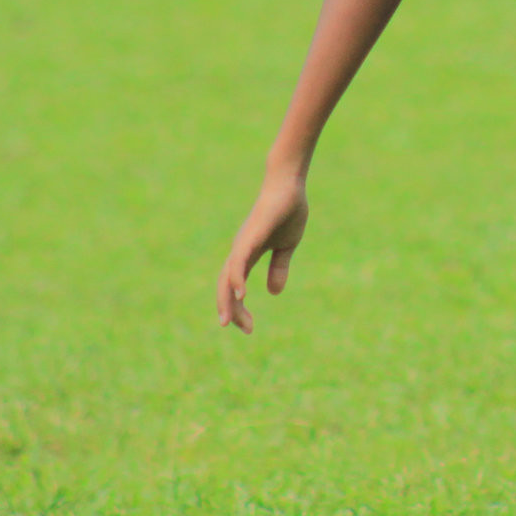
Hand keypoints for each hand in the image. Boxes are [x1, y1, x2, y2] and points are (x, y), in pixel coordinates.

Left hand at [218, 171, 310, 333]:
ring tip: (229, 321)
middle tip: (243, 330)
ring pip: (227, 278)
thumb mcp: (286, 246)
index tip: (249, 328)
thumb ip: (279, 267)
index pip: (236, 288)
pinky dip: (237, 279)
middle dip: (231, 310)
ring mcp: (243, 244)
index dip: (239, 308)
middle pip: (226, 287)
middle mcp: (240, 252)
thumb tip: (273, 292)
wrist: (288, 185)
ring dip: (227, 300)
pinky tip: (241, 293)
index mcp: (247, 255)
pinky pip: (239, 262)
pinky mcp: (250, 237)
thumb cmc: (287, 211)